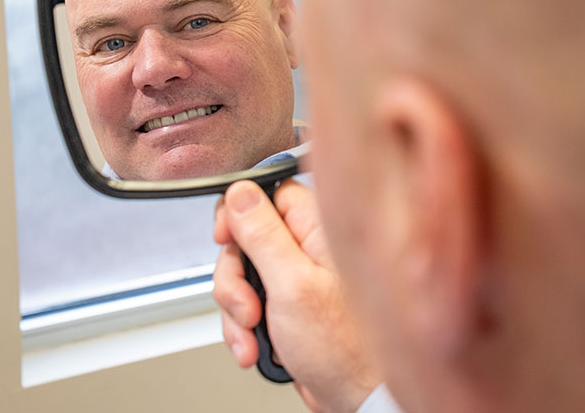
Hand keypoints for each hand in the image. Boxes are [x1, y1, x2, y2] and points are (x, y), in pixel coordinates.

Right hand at [213, 180, 378, 412]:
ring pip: (244, 275)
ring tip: (253, 335)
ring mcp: (298, 277)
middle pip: (247, 239)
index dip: (239, 215)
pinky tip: (256, 347)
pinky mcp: (289, 305)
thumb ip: (263, 234)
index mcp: (319, 227)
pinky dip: (245, 328)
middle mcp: (310, 247)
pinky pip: (250, 303)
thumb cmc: (347, 346)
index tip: (227, 239)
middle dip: (234, 277)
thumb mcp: (293, 284)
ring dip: (237, 310)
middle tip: (248, 307)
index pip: (267, 194)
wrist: (358, 398)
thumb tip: (240, 192)